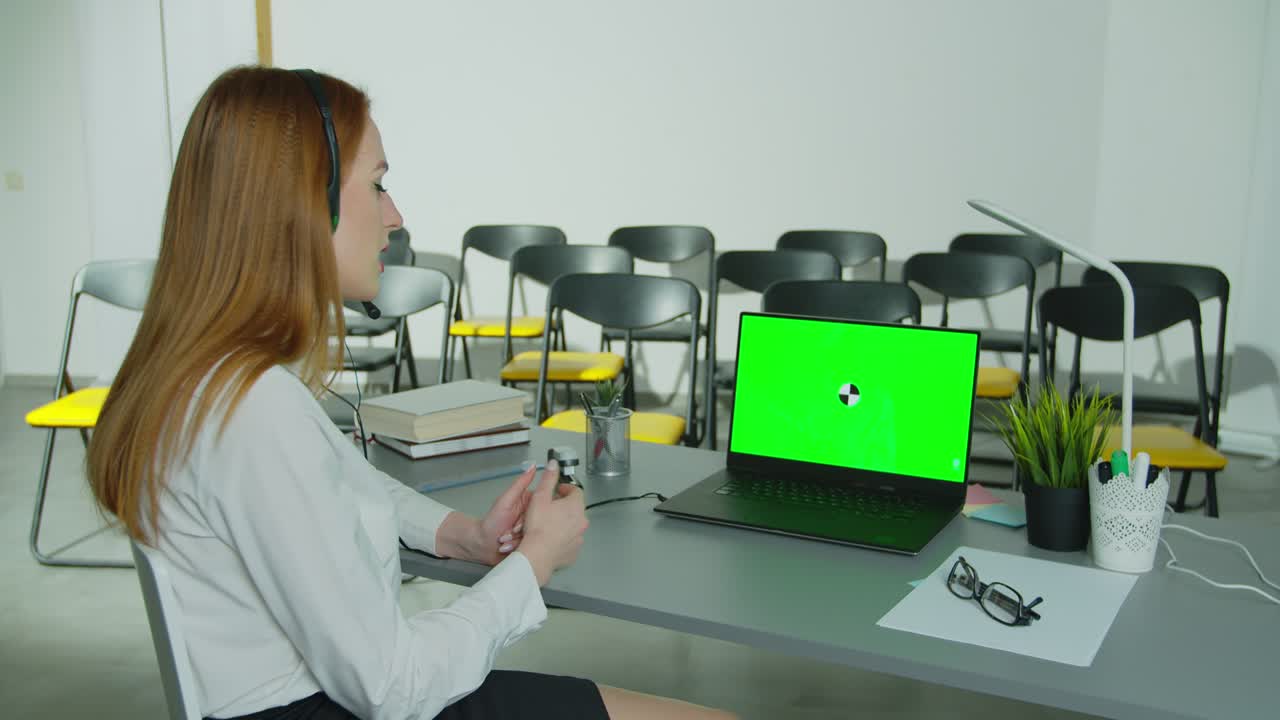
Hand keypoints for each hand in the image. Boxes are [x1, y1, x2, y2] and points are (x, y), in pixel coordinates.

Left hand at [469, 464, 537, 565]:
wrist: (482, 544)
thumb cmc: (491, 523)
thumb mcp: (506, 501)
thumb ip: (519, 484)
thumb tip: (532, 467)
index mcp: (529, 502)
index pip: (542, 505)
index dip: (531, 514)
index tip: (523, 519)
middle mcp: (532, 516)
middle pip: (539, 522)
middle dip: (523, 529)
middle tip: (511, 529)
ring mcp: (531, 529)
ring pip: (536, 534)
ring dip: (519, 539)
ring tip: (506, 538)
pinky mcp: (530, 542)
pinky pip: (533, 545)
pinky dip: (519, 546)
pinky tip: (509, 545)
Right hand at [516, 459, 587, 585]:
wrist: (537, 555)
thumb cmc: (538, 526)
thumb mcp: (540, 497)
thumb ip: (548, 479)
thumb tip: (554, 464)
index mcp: (575, 506)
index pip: (576, 491)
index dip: (564, 489)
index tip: (556, 491)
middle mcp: (582, 522)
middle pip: (575, 508)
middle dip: (563, 506)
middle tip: (548, 508)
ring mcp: (579, 538)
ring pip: (573, 525)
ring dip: (563, 523)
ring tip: (547, 524)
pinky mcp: (574, 552)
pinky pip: (570, 541)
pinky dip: (562, 538)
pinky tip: (550, 539)